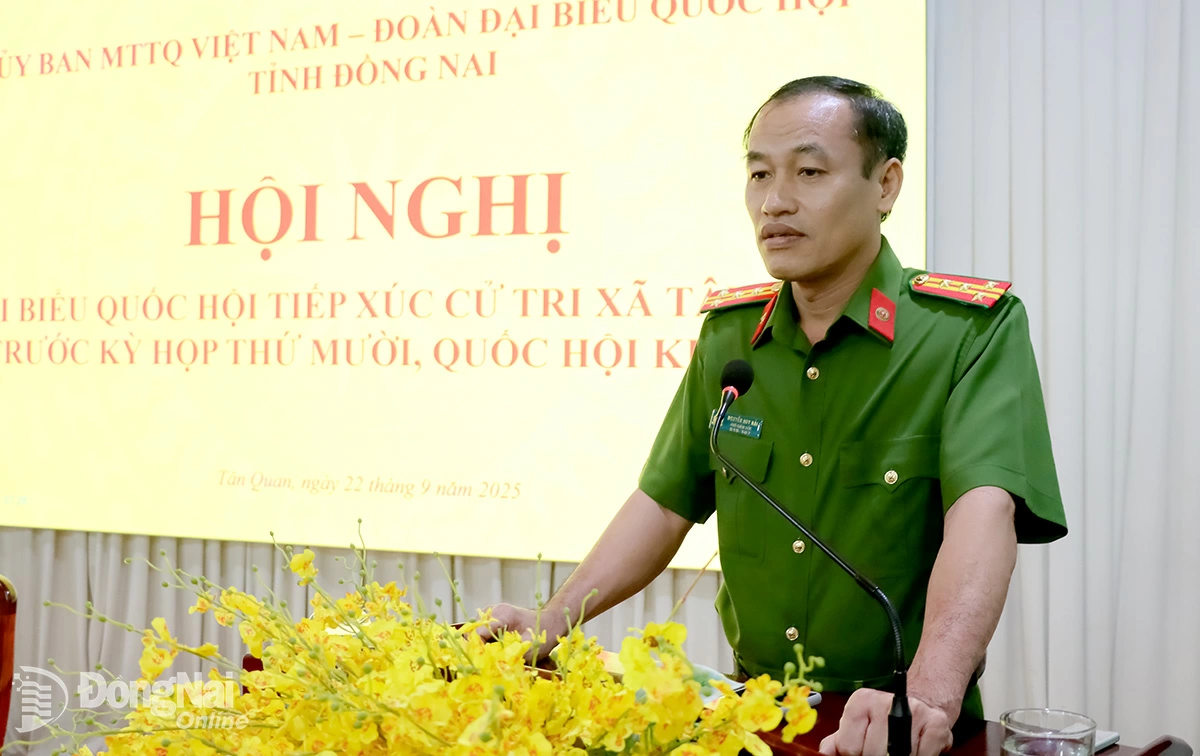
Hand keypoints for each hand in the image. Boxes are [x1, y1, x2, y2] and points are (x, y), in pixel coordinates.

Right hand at [474, 603, 562, 659]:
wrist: (551, 622)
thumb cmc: (544, 633)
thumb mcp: (531, 647)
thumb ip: (514, 656)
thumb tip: (498, 668)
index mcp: (502, 615)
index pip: (477, 633)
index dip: (477, 651)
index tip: (482, 666)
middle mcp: (493, 611)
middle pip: (472, 632)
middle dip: (476, 650)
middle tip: (485, 666)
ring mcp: (491, 613)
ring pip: (474, 633)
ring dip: (479, 648)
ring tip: (490, 661)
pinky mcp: (491, 619)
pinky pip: (480, 632)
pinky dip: (483, 644)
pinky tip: (493, 654)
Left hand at [818, 688, 952, 755]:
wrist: (923, 703)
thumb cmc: (885, 720)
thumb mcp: (858, 725)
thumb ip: (840, 740)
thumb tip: (825, 752)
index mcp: (860, 702)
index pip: (848, 747)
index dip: (857, 754)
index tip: (864, 749)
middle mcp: (885, 702)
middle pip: (872, 754)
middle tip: (884, 750)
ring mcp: (913, 711)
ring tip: (899, 748)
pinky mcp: (936, 724)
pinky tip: (917, 747)